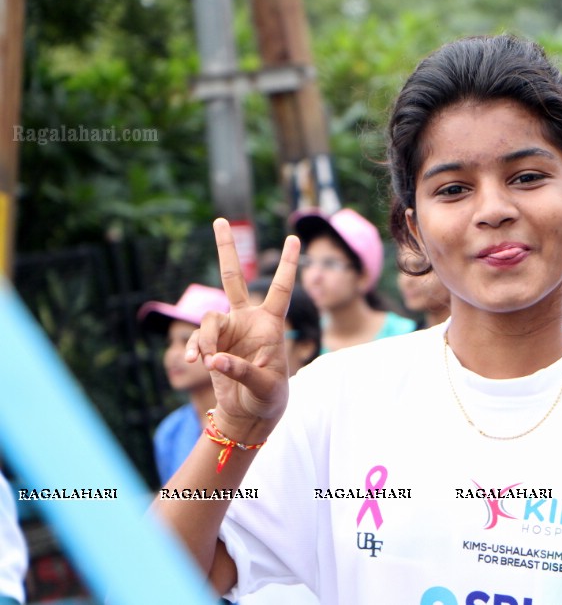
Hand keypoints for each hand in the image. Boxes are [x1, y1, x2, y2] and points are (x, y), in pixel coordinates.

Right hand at [184, 218, 300, 440]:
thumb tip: (214, 360)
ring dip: (206, 341)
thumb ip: (241, 371)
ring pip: (209, 320)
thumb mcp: (265, 386)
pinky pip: (198, 340)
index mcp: (271, 324)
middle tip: (221, 220)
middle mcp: (249, 320)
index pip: (281, 289)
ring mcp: (228, 330)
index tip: (294, 238)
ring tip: (210, 363)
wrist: (249, 413)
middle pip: (235, 278)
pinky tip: (197, 364)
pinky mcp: (211, 344)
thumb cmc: (268, 398)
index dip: (287, 264)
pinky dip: (196, 351)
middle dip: (226, 249)